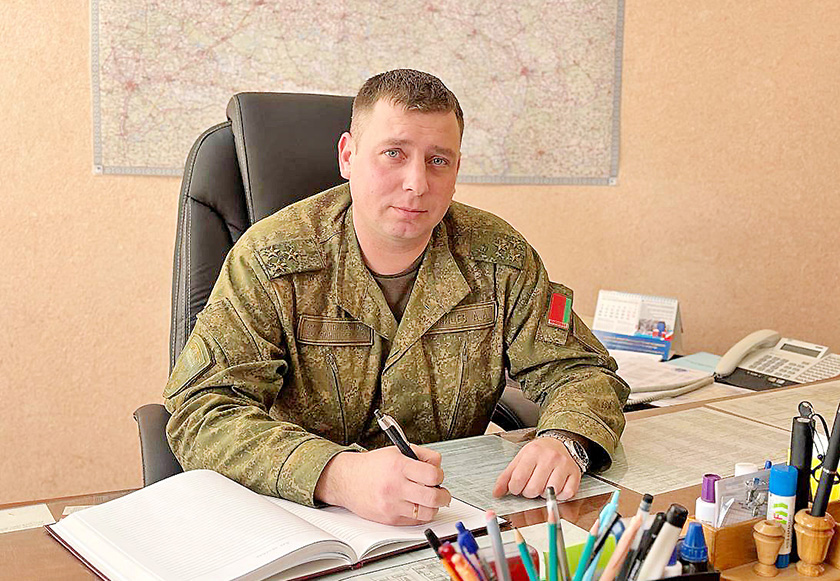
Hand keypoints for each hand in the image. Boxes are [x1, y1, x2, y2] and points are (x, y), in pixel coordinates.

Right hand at [315, 444, 451, 525]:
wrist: (347, 480)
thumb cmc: (372, 466)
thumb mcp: (397, 451)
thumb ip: (421, 455)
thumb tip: (438, 465)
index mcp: (399, 466)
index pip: (432, 475)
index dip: (440, 476)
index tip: (438, 476)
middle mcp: (395, 487)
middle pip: (433, 497)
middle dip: (443, 496)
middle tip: (442, 493)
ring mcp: (392, 505)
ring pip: (427, 513)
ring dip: (432, 507)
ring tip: (428, 499)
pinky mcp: (389, 519)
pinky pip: (414, 521)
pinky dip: (419, 514)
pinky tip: (415, 505)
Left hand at [492, 437, 581, 500]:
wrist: (560, 442)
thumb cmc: (539, 452)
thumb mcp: (520, 459)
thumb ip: (506, 476)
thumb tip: (497, 493)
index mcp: (532, 453)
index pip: (518, 479)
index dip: (514, 488)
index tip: (516, 487)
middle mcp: (549, 457)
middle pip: (533, 489)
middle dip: (528, 492)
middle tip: (530, 486)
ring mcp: (564, 466)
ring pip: (549, 493)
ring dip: (543, 494)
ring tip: (542, 485)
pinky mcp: (575, 474)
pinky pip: (566, 494)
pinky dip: (559, 496)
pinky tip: (555, 487)